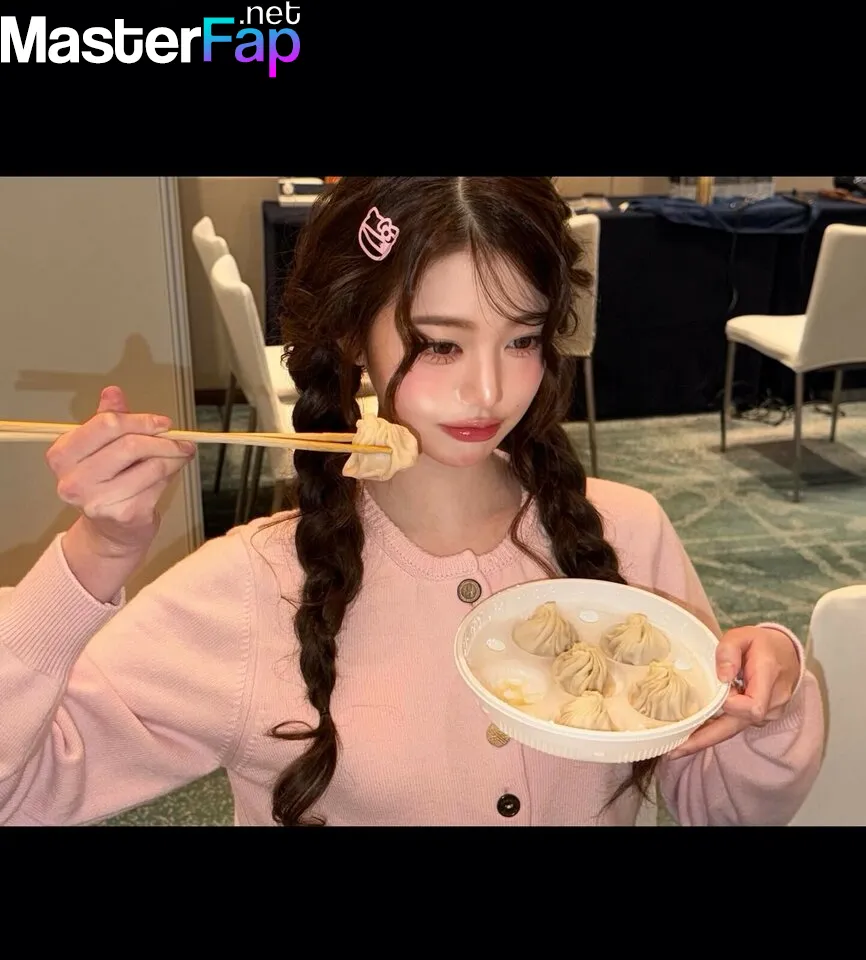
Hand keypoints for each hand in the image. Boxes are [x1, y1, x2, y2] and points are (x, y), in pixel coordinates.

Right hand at [48, 386, 195, 559]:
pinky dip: (170, 476)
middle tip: (181, 440)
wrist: (110, 532)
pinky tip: (169, 475)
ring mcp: (97, 500)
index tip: (162, 423)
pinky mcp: (123, 514)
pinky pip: (158, 484)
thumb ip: (107, 420)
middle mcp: (74, 480)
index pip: (106, 424)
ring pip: (151, 465)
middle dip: (163, 440)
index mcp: (63, 455)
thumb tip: (112, 392)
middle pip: (130, 444)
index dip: (141, 420)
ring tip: (180, 456)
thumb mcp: (102, 448)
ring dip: (173, 458)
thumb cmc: (107, 484)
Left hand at [667, 625, 800, 759]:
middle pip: (737, 727)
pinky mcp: (758, 718)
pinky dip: (715, 729)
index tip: (717, 693)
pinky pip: (735, 725)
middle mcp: (771, 702)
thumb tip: (721, 677)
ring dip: (707, 736)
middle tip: (675, 751)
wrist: (787, 654)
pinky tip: (692, 734)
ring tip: (676, 746)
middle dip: (704, 739)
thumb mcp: (744, 635)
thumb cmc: (762, 644)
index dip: (731, 705)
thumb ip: (729, 650)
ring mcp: (767, 714)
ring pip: (733, 728)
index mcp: (768, 678)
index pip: (753, 706)